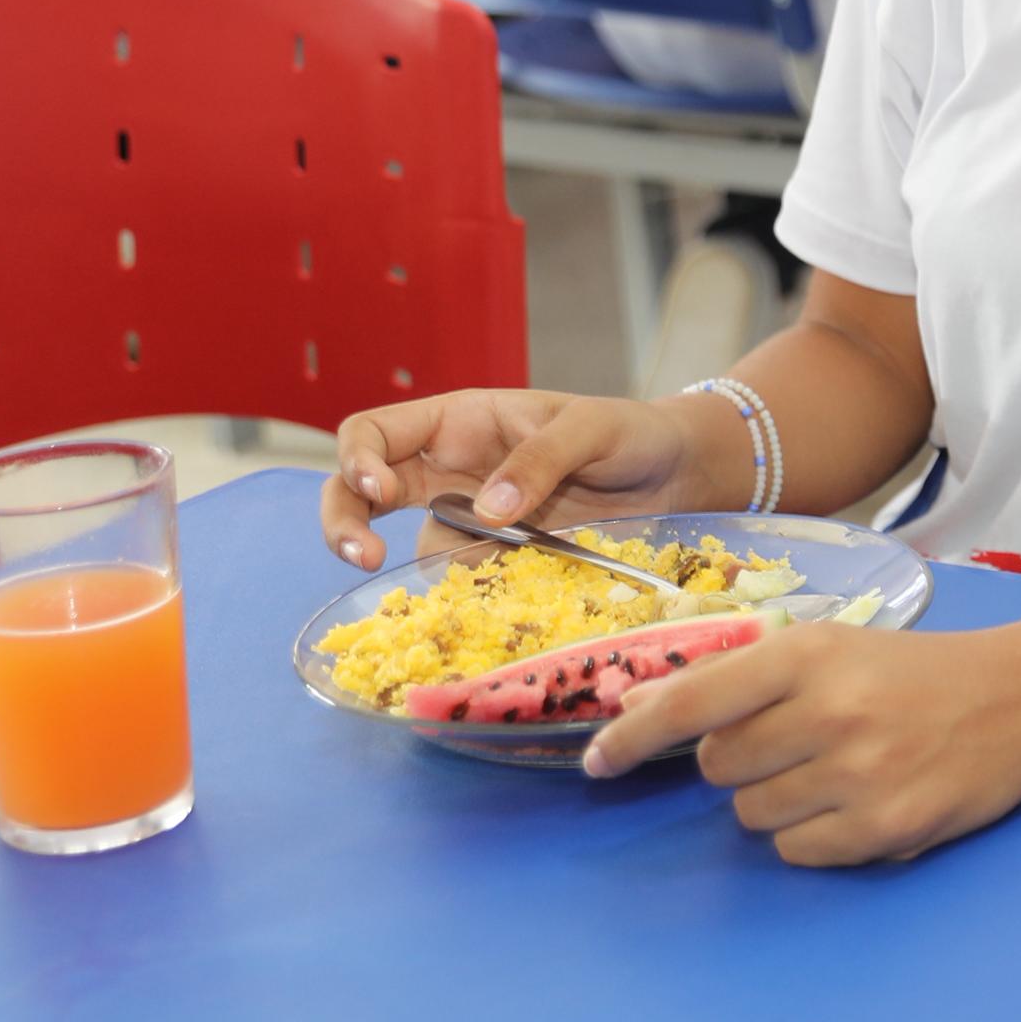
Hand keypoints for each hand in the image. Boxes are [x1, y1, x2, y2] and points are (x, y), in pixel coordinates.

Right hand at [318, 388, 710, 566]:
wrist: (676, 474)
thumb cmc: (632, 431)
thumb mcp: (592, 428)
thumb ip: (540, 459)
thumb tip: (486, 510)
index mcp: (459, 421)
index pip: (373, 432)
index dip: (358, 460)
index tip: (379, 492)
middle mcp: (451, 470)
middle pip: (361, 493)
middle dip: (343, 523)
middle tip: (362, 557)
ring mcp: (473, 517)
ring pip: (416, 546)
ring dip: (432, 568)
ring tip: (484, 575)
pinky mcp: (504, 558)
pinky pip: (468, 579)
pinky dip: (475, 592)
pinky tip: (503, 600)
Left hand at [583, 621, 1020, 860]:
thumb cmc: (915, 672)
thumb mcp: (831, 651)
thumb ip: (736, 677)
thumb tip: (637, 703)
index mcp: (810, 655)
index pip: (692, 702)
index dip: (634, 737)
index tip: (600, 761)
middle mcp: (830, 712)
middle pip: (718, 766)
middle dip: (740, 760)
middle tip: (796, 740)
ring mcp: (858, 775)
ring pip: (752, 815)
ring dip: (777, 799)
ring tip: (837, 769)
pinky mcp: (884, 828)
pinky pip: (798, 851)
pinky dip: (814, 834)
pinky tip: (858, 802)